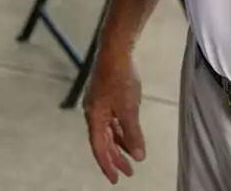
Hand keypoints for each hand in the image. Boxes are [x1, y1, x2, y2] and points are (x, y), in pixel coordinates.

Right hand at [83, 50, 145, 183]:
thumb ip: (133, 133)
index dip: (107, 164)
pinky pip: (111, 120)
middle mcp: (93, 112)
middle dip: (115, 157)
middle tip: (128, 173)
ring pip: (108, 131)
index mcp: (94, 117)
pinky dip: (119, 131)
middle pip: (102, 141)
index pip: (99, 147)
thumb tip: (138, 156)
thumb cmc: (120, 79)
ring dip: (118, 144)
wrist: (115, 52)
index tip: (116, 179)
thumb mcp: (129, 109)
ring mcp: (98, 104)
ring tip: (130, 157)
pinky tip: (128, 134)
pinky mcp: (105, 96)